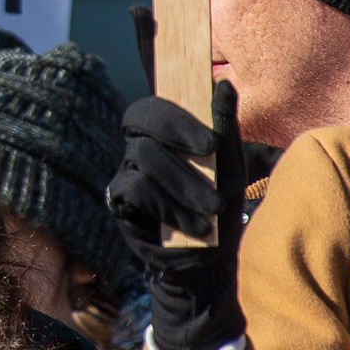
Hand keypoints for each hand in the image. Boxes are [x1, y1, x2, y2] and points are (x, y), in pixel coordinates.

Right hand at [110, 94, 245, 349]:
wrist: (210, 265)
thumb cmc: (220, 210)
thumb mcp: (231, 167)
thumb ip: (225, 126)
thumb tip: (224, 84)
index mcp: (161, 138)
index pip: (150, 107)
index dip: (174, 115)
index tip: (210, 142)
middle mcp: (136, 152)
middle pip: (138, 121)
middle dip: (178, 133)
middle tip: (211, 155)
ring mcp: (124, 177)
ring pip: (142, 156)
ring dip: (184, 182)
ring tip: (212, 208)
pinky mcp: (119, 206)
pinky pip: (133, 189)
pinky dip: (169, 206)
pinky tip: (194, 227)